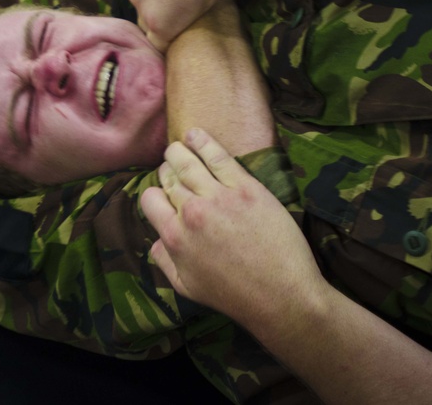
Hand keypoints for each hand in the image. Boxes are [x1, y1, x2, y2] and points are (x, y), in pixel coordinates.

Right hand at [140, 129, 325, 335]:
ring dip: (178, 152)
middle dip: (167, 171)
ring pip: (187, 162)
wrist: (281, 295)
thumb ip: (165, 263)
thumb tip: (155, 242)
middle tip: (174, 170)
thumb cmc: (234, 296)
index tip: (164, 196)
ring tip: (179, 147)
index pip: (149, 199)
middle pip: (168, 177)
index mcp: (174, 237)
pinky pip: (218, 156)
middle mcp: (191, 213)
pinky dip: (203, 142)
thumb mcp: (187, 288)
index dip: (155, 195)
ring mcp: (218, 197)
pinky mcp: (245, 188)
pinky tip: (196, 135)